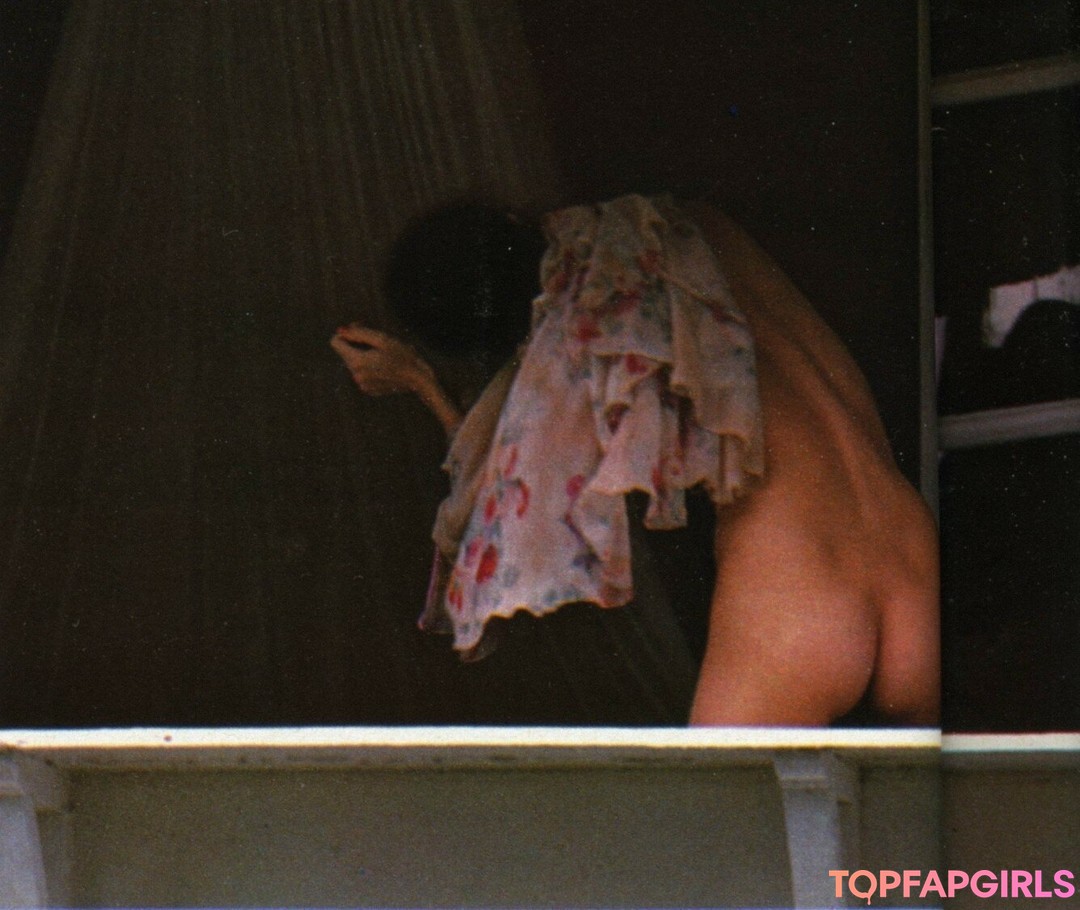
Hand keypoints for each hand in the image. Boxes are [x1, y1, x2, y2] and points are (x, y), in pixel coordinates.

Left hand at [330, 323, 462, 436]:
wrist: (417, 379)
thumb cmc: (402, 356)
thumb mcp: (382, 339)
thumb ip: (359, 333)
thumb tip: (341, 330)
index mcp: (357, 361)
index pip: (335, 342)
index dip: (347, 334)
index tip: (360, 331)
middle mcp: (356, 375)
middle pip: (345, 353)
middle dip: (356, 344)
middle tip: (376, 342)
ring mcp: (361, 384)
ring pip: (353, 363)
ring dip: (363, 356)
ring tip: (383, 356)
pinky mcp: (368, 390)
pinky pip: (362, 374)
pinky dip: (369, 368)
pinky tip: (385, 367)